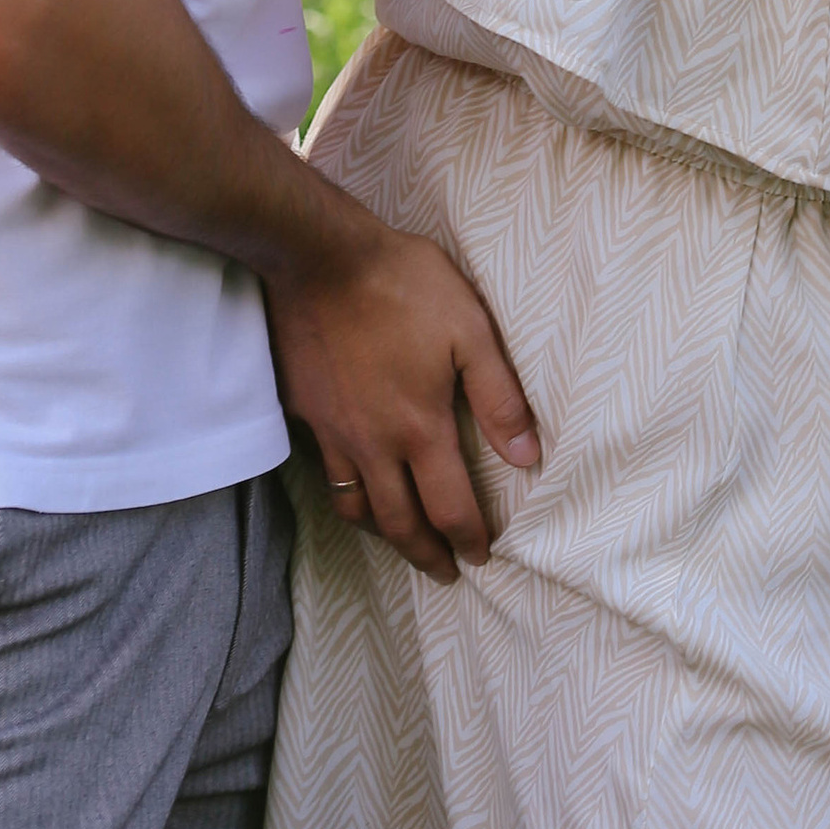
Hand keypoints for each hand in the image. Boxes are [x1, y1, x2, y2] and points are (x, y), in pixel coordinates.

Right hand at [266, 218, 540, 586]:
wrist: (319, 256)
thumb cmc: (403, 285)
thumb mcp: (470, 329)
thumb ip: (500, 397)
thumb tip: (527, 456)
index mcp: (420, 428)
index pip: (450, 507)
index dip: (469, 540)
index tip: (480, 558)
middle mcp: (375, 444)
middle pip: (399, 523)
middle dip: (426, 556)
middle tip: (444, 573)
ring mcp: (332, 431)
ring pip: (355, 506)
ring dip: (381, 532)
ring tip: (398, 537)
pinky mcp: (302, 412)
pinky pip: (323, 469)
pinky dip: (342, 490)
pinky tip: (351, 480)